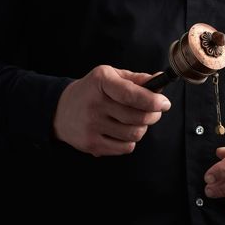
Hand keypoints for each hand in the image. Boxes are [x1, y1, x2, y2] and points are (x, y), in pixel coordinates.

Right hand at [53, 65, 170, 155]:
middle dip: (153, 115)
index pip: (133, 95)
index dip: (153, 101)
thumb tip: (160, 79)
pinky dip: (130, 141)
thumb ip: (136, 79)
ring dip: (141, 129)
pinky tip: (122, 132)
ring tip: (135, 122)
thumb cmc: (93, 91)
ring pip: (134, 134)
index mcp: (101, 82)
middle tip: (154, 112)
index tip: (164, 103)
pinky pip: (125, 148)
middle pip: (138, 117)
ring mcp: (92, 126)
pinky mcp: (91, 144)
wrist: (59, 110)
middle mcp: (95, 104)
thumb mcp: (110, 77)